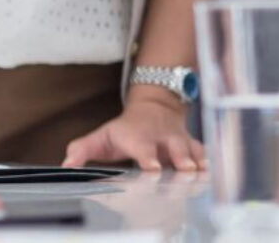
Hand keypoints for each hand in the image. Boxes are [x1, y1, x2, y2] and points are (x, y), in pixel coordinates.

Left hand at [61, 94, 203, 172]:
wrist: (155, 106)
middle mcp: (161, 138)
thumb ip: (83, 150)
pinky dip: (208, 161)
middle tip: (184, 171)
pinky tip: (212, 172)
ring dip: (197, 161)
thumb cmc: (125, 129)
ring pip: (191, 150)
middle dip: (180, 159)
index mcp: (138, 137)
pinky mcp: (191, 144)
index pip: (143, 148)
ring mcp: (178, 140)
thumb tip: (66, 166)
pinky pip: (203, 151)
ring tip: (201, 173)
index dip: (148, 158)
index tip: (153, 168)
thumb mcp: (102, 136)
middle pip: (173, 148)